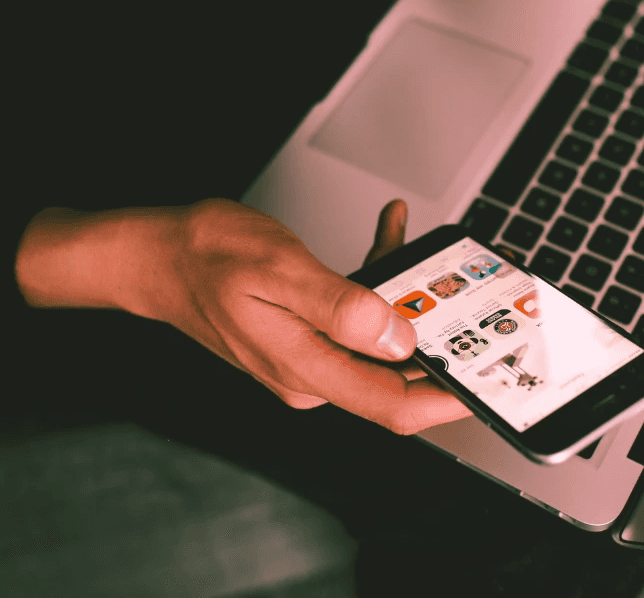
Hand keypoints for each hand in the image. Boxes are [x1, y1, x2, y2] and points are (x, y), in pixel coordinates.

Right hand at [148, 198, 472, 433]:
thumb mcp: (278, 268)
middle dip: (436, 336)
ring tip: (411, 242)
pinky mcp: (305, 337)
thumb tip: (397, 338)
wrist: (157, 256)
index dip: (446, 402)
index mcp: (305, 367)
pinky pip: (357, 320)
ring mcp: (307, 357)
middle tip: (464, 293)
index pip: (391, 405)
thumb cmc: (204, 257)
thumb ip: (340, 306)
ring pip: (379, 341)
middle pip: (394, 375)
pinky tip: (383, 238)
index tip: (486, 383)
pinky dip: (376, 283)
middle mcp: (310, 373)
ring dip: (404, 298)